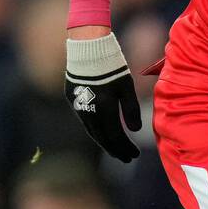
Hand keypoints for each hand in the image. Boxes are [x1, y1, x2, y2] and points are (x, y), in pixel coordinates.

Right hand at [65, 31, 141, 161]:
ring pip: (92, 132)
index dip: (125, 148)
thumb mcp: (126, 87)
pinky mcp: (72, 101)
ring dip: (105, 143)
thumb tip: (135, 131)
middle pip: (103, 138)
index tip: (134, 155)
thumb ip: (131, 110)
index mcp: (104, 109)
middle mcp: (89, 112)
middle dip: (116, 150)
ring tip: (116, 150)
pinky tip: (103, 134)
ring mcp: (79, 107)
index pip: (116, 136)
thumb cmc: (112, 67)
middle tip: (127, 158)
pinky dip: (96, 131)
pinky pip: (85, 122)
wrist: (88, 50)